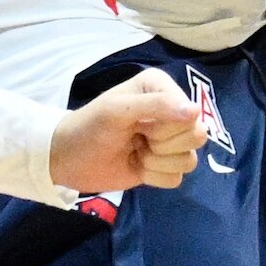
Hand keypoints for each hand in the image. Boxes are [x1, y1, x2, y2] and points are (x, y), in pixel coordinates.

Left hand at [50, 70, 210, 197]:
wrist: (69, 159)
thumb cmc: (89, 127)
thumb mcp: (117, 110)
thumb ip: (157, 106)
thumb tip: (196, 110)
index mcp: (162, 88)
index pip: (191, 114)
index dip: (167, 127)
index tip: (140, 127)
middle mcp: (171, 110)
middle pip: (196, 136)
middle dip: (163, 145)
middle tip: (137, 139)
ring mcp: (169, 140)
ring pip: (189, 160)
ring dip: (158, 162)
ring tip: (135, 153)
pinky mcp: (164, 165)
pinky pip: (178, 178)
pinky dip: (155, 177)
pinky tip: (137, 166)